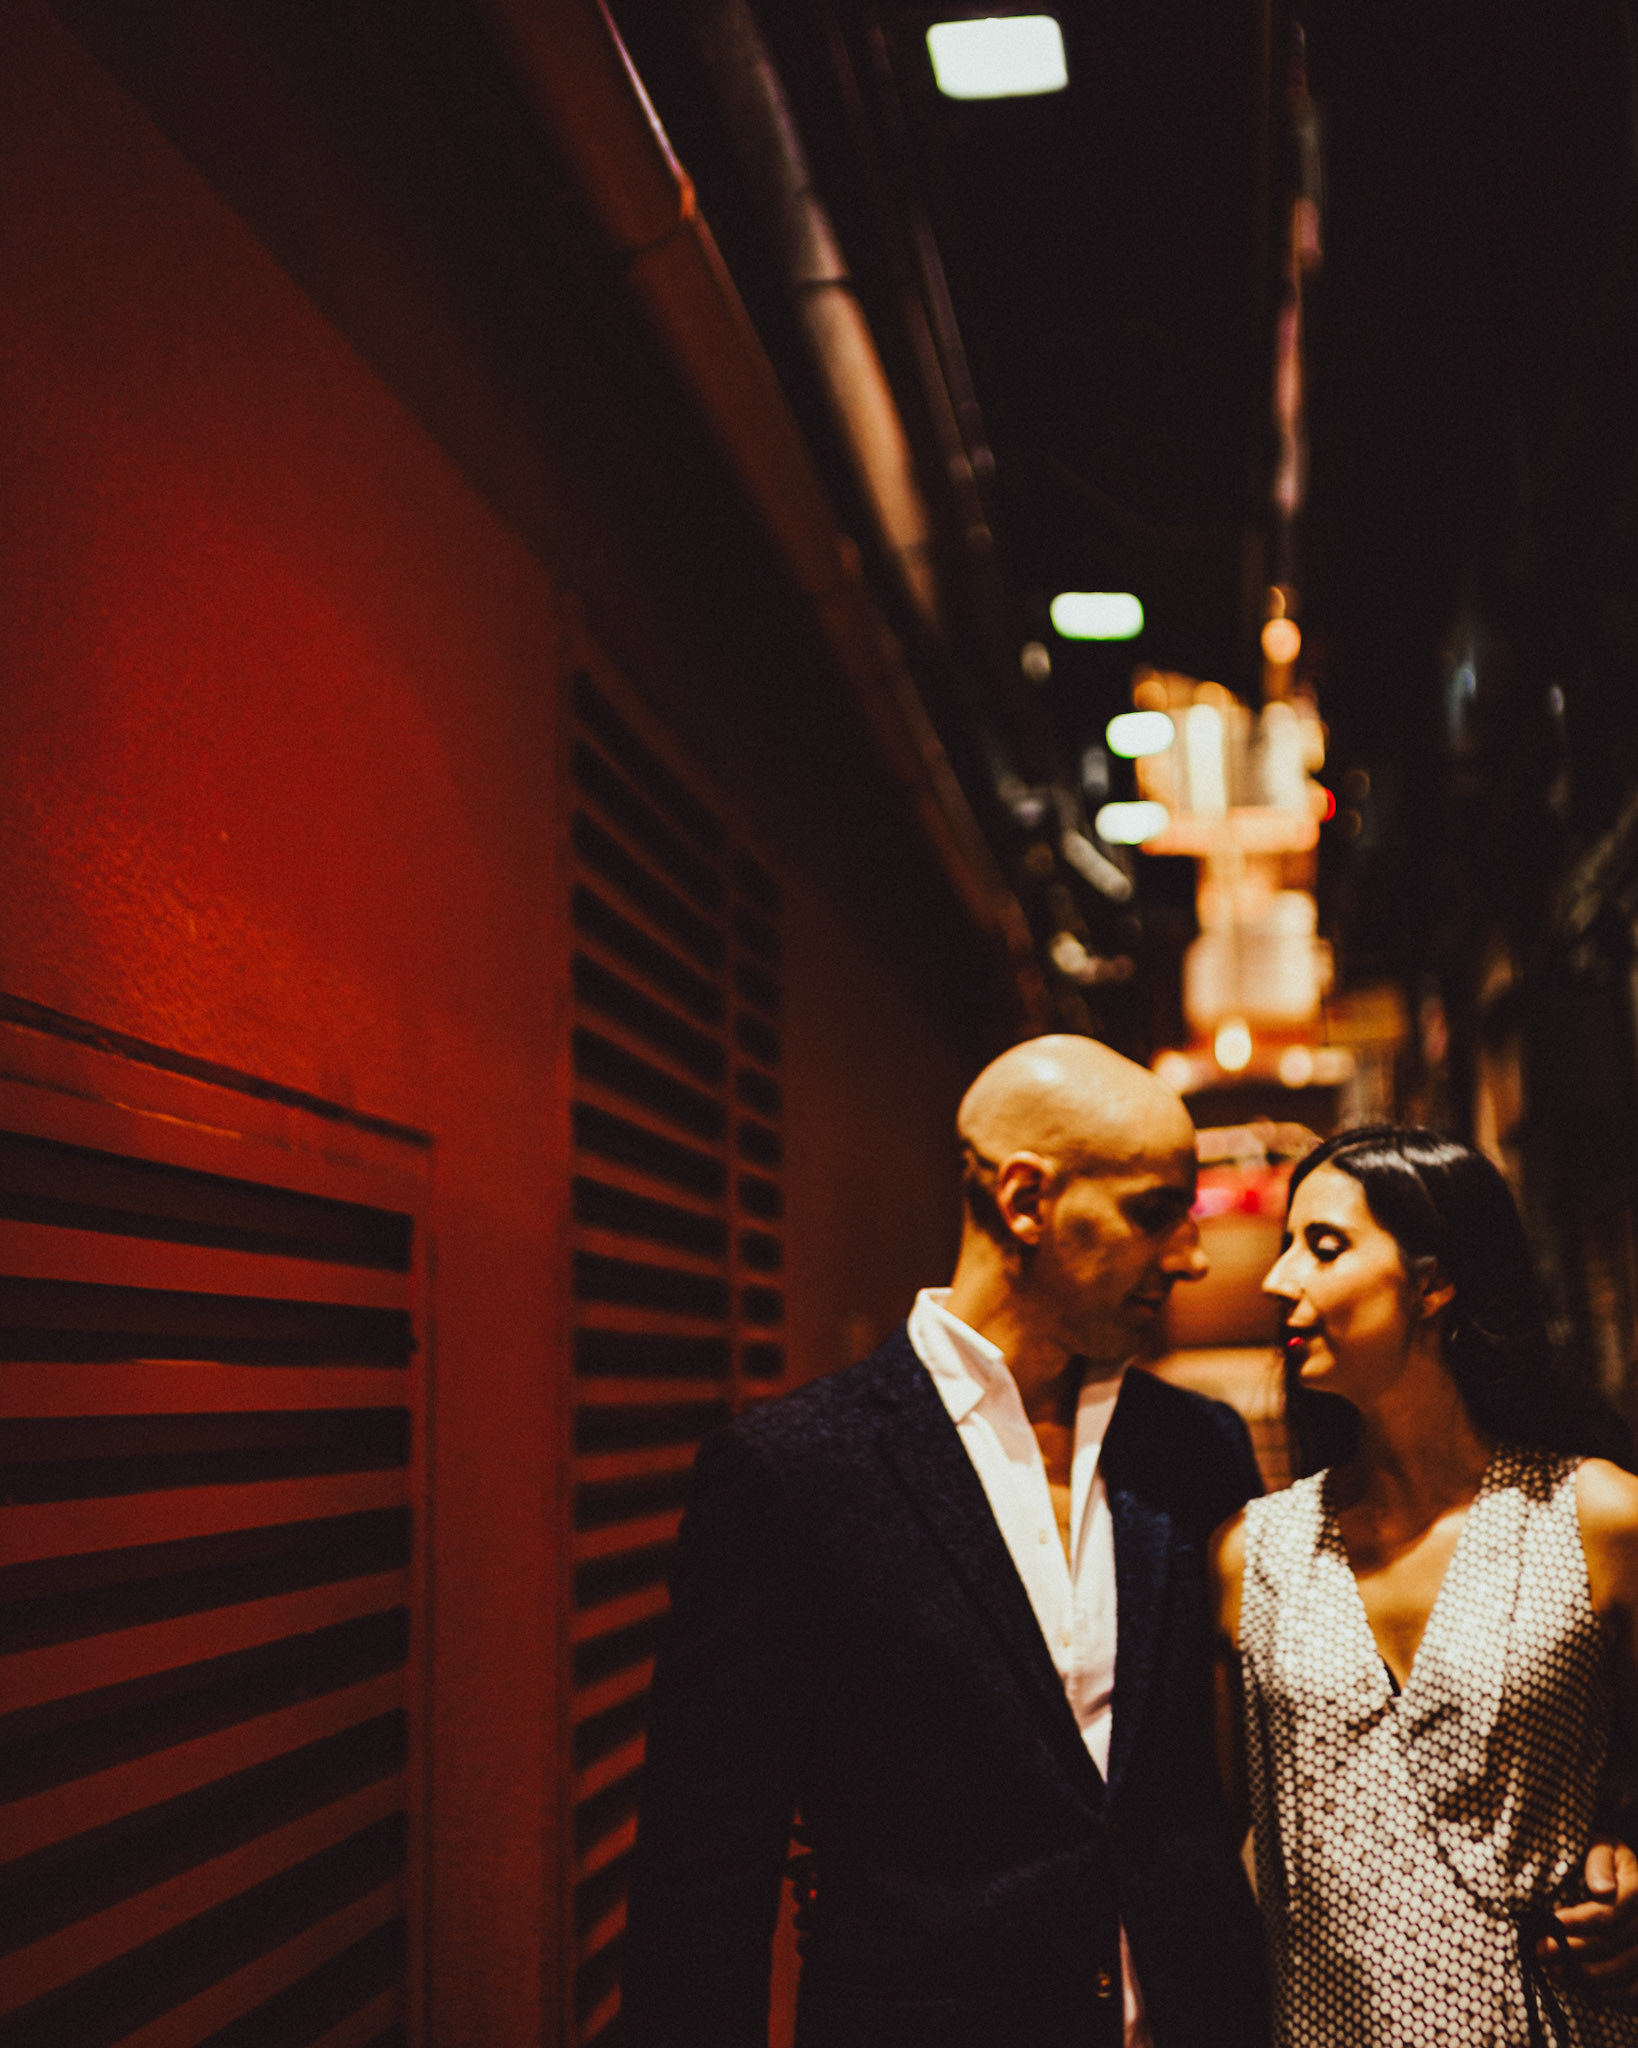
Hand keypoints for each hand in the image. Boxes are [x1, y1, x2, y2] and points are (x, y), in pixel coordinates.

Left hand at [1539, 1840, 1637, 2002]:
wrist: (1621, 1869)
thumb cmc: (1606, 1857)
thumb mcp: (1602, 1847)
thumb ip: (1599, 1864)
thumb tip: (1601, 1891)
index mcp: (1637, 1890)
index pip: (1608, 1914)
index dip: (1578, 1923)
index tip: (1550, 1924)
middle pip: (1613, 1945)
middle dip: (1573, 1951)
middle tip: (1541, 1952)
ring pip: (1626, 1971)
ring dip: (1588, 1977)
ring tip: (1555, 1973)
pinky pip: (1636, 1990)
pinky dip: (1612, 1995)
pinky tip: (1585, 1989)